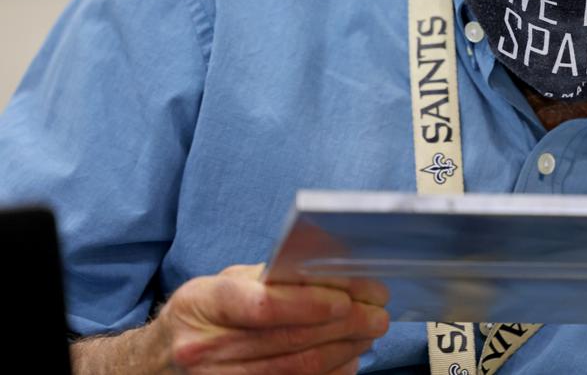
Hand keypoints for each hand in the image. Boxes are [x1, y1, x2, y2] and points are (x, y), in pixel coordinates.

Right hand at [154, 263, 389, 373]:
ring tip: (370, 331)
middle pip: (288, 339)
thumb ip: (269, 277)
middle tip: (377, 312)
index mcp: (203, 305)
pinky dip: (329, 374)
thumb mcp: (222, 283)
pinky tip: (349, 359)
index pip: (263, 305)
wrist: (160, 361)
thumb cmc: (201, 313)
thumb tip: (327, 270)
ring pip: (296, 368)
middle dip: (344, 325)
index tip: (348, 297)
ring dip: (344, 349)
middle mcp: (207, 348)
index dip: (310, 303)